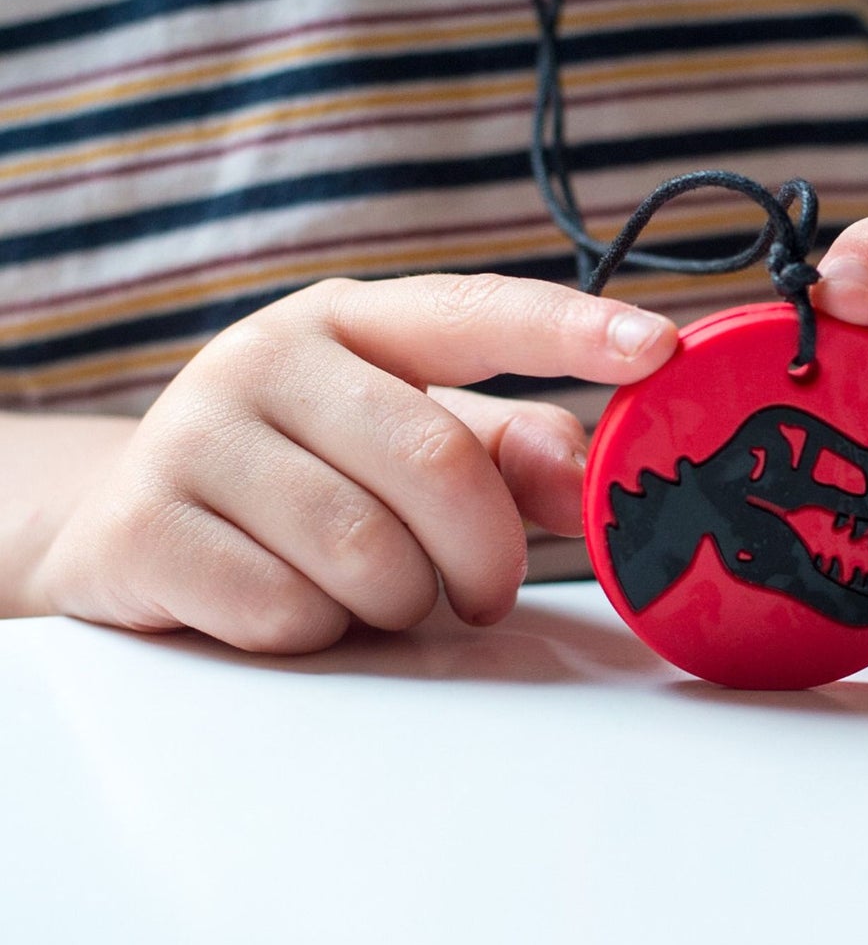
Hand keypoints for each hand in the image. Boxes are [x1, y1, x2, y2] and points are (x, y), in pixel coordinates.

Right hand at [34, 275, 675, 650]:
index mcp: (353, 320)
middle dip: (486, 555)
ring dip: (400, 600)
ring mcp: (192, 434)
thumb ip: (508, 453)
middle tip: (487, 592)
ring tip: (376, 591)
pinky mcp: (141, 526)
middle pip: (436, 464)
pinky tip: (297, 606)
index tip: (658, 349)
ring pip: (364, 552)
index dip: (574, 329)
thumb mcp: (413, 442)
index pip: (478, 312)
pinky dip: (320, 633)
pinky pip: (285, 610)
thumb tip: (589, 476)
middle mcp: (268, 355)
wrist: (131, 519)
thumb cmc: (310, 475)